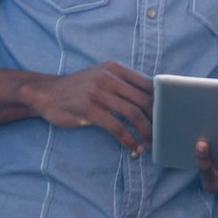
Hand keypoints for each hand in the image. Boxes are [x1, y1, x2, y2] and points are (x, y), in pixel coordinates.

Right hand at [23, 61, 153, 153]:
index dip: (163, 102)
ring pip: (134, 115)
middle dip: (158, 120)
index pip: (149, 84)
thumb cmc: (80, 88)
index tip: (171, 117)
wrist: (46, 93)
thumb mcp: (102, 77)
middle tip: (164, 134)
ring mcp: (98, 93)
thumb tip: (155, 101)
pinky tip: (134, 149)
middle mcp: (108, 78)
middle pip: (145, 101)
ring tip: (151, 144)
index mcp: (115, 69)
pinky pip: (117, 128)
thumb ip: (125, 84)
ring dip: (146, 133)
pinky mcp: (89, 110)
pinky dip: (129, 140)